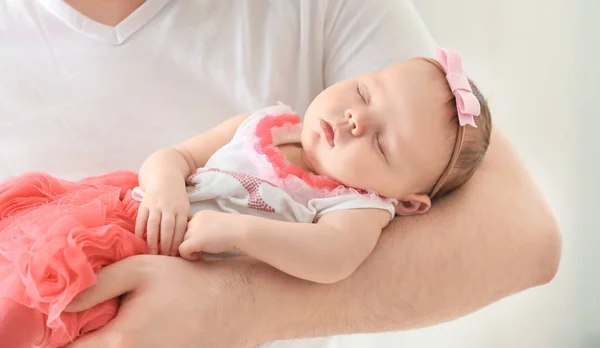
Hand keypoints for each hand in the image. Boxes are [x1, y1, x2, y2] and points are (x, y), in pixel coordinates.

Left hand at [63, 255, 263, 347]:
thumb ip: (96, 286)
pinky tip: (141, 322)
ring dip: (106, 338)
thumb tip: (61, 303)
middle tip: (89, 314)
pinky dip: (127, 340)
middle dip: (84, 335)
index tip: (64, 318)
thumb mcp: (138, 270)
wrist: (233, 303)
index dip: (59, 334)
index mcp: (119, 341)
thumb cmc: (186, 282)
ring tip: (121, 313)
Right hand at [134, 180, 189, 255]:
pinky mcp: (144, 203)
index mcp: (182, 209)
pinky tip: (140, 241)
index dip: (177, 243)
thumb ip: (183, 223)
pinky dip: (140, 230)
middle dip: (165, 245)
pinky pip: (141, 219)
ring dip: (152, 241)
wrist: (165, 177)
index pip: (180, 229)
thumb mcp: (185, 207)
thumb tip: (184, 244)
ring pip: (153, 225)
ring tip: (152, 253)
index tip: (175, 256)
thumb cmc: (177, 198)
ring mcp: (156, 205)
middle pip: (167, 228)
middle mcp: (169, 207)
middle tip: (163, 258)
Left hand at [179, 210, 241, 259]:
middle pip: (182, 235)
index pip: (186, 226)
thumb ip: (205, 229)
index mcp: (200, 215)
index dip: (191, 237)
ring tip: (201, 254)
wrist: (241, 231)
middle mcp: (194, 220)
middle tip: (199, 251)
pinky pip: (182, 250)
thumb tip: (199, 241)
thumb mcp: (217, 225)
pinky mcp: (194, 240)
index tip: (201, 244)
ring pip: (180, 242)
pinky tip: (200, 256)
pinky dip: (189, 256)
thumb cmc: (235, 231)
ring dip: (189, 250)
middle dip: (188, 244)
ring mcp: (193, 229)